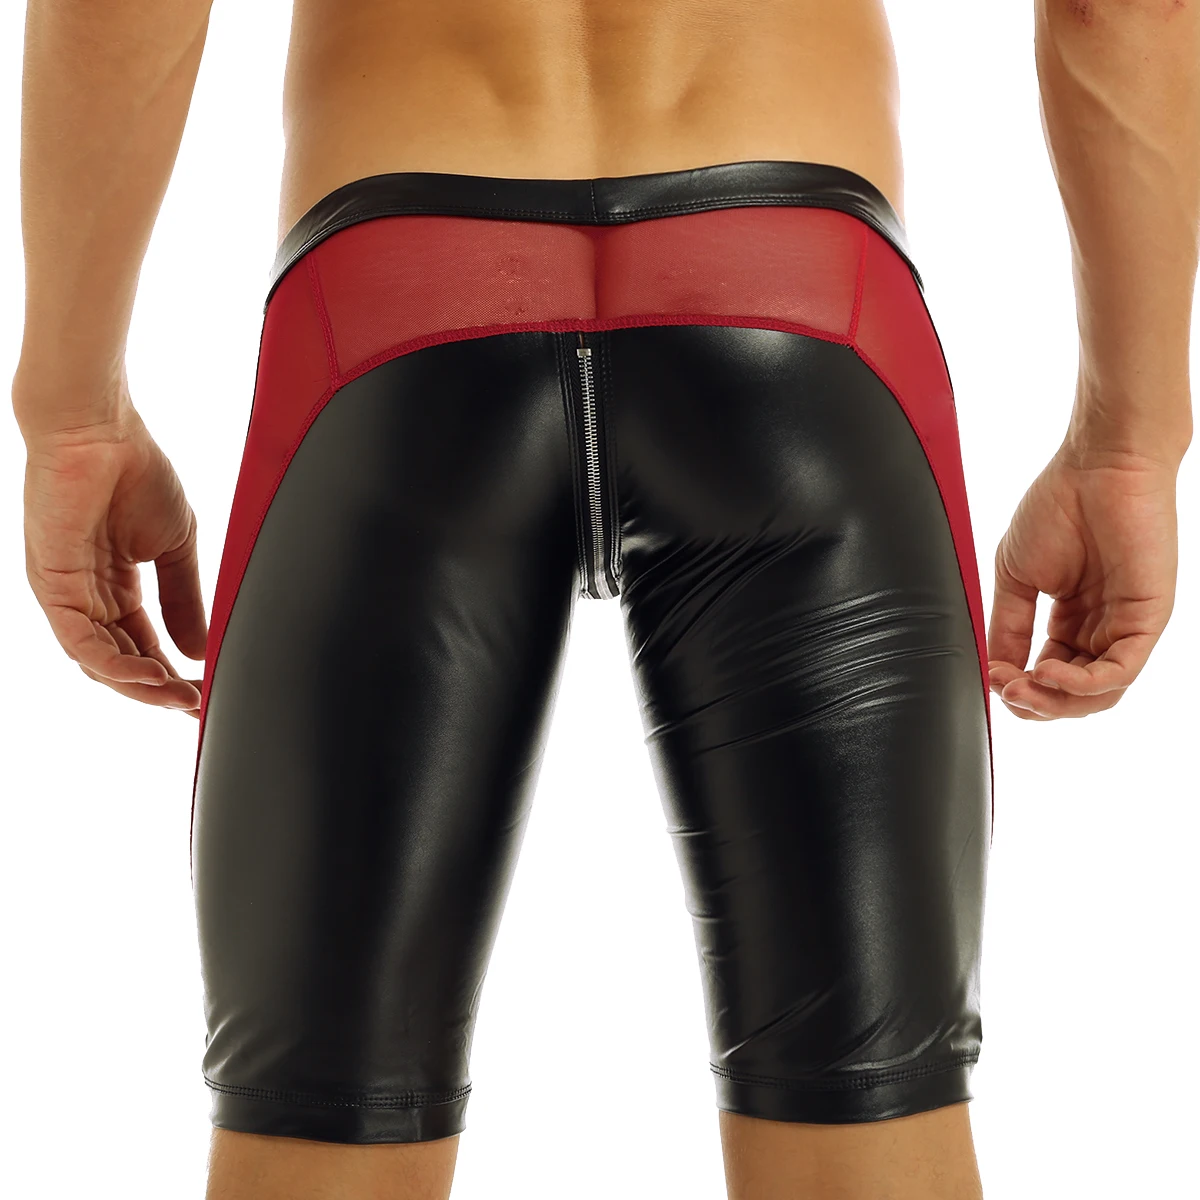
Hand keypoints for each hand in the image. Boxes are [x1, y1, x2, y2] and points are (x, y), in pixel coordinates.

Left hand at [21, 399, 206, 714]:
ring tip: (178, 696)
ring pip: (97, 661)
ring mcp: (66, 593)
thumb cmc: (135, 470)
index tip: (205, 689)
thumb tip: (199, 648)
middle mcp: (86, 596)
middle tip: (195, 703)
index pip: (142, 646)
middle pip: (120, 663)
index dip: (173, 674)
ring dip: (139, 685)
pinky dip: (115, 664)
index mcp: (115, 587)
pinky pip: (79, 641)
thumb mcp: (177, 546)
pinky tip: (150, 673)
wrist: (101, 427)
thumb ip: (185, 599)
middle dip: (158, 690)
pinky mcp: (52, 585)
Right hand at [988, 441, 1180, 719]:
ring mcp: (1128, 625)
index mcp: (1073, 619)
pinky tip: (1048, 671)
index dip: (1018, 686)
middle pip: (1075, 695)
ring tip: (1022, 686)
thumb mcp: (1016, 576)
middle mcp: (1103, 627)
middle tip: (1006, 690)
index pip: (1049, 675)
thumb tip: (993, 669)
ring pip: (1099, 693)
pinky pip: (1121, 671)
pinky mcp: (1148, 617)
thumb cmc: (1061, 504)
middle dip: (1036, 703)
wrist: (1099, 463)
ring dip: (1056, 701)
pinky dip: (1082, 683)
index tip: (991, 678)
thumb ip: (1006, 625)